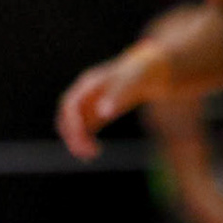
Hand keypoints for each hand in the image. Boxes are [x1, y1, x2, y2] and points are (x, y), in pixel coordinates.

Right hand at [56, 41, 167, 160]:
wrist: (154, 67)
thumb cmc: (143, 71)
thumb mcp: (133, 80)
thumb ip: (118, 94)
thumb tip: (103, 113)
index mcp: (91, 83)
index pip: (70, 104)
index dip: (72, 123)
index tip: (82, 140)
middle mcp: (86, 92)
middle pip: (68, 116)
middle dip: (72, 135)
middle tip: (87, 153)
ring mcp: (90, 102)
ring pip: (74, 124)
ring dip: (76, 140)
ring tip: (90, 155)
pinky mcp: (98, 111)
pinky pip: (84, 128)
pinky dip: (84, 140)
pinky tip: (94, 151)